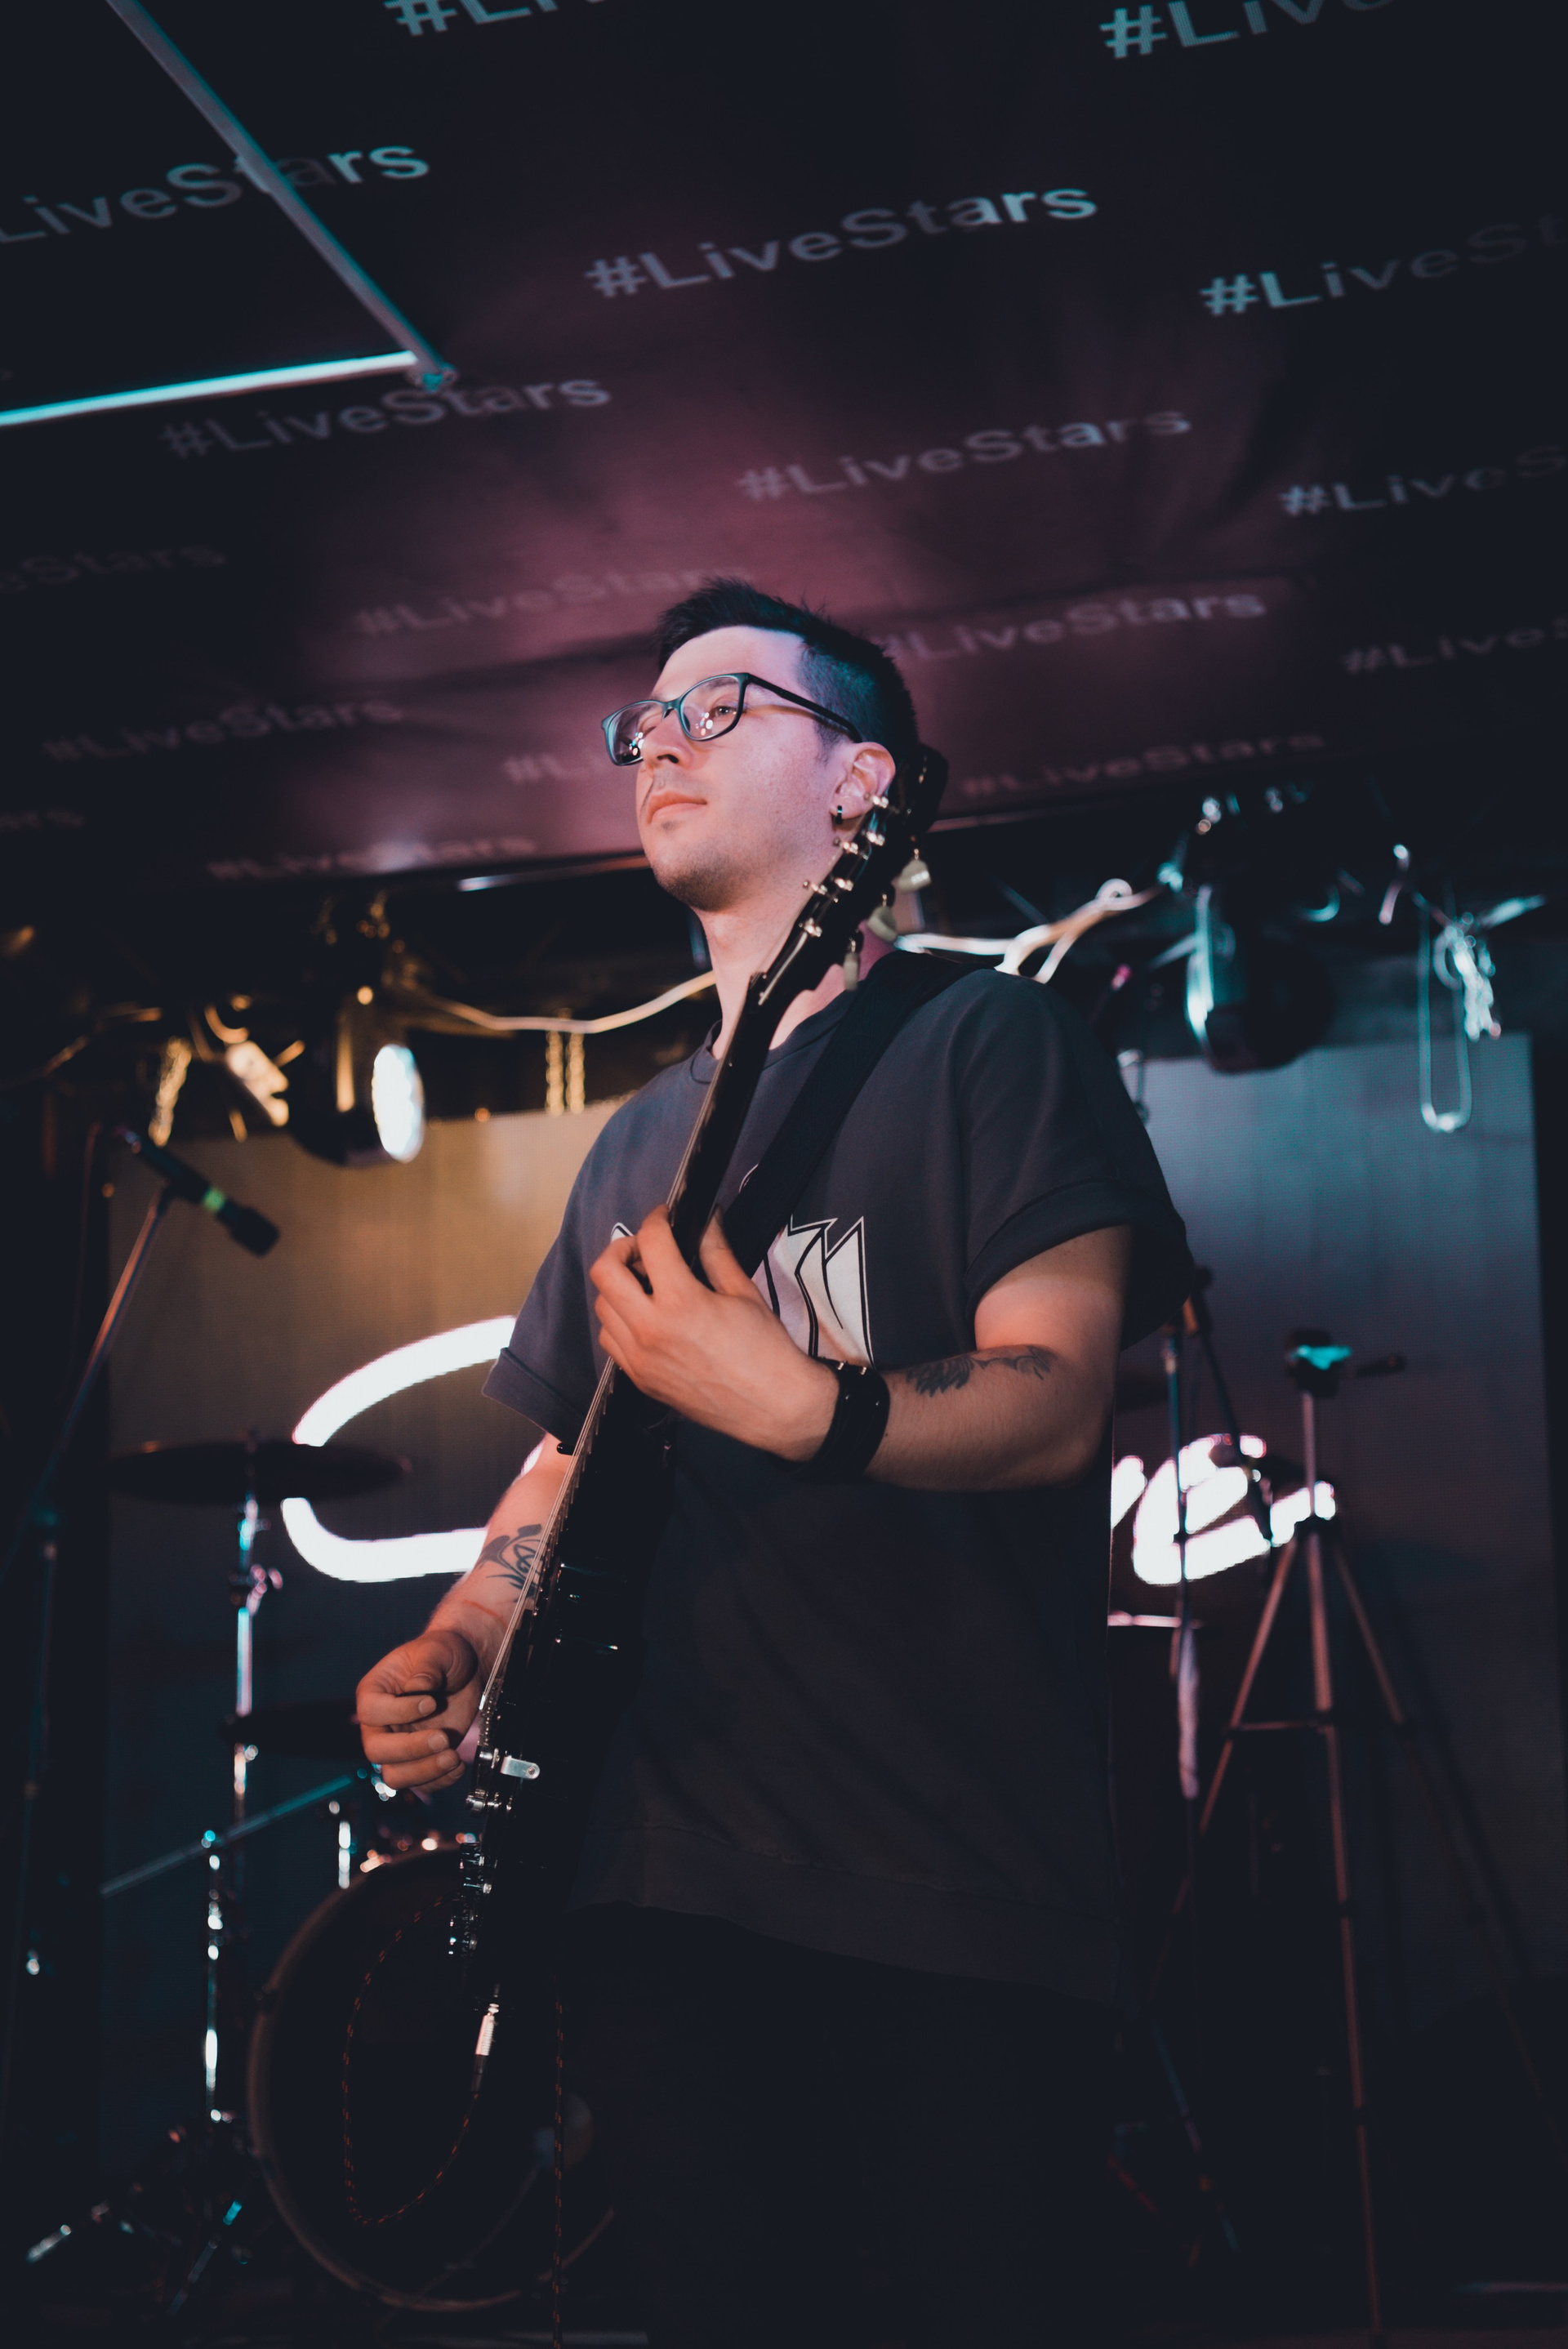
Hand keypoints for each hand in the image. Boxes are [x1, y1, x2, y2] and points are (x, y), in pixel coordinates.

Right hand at [355, 1628, 481, 1791]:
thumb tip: (418, 1689)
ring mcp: (399, 1744)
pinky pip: (420, 1784)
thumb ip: (426, 1668)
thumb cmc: (443, 1654)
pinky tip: (458, 1765)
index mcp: (374, 1692)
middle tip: (443, 1738)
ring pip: (394, 1775)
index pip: (371, 1712)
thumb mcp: (436, 1651)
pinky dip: (439, 1780)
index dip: (398, 1712)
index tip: (430, 1702)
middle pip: (377, 1751)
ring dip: (424, 1771)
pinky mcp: (420, 1759)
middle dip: (411, 1749)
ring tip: (453, 1757)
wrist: (464, 1670)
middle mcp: (380, 1723)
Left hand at [590, 1206, 836, 1459]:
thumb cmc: (765, 1349)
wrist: (772, 1407)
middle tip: (646, 1251)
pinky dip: (620, 1321)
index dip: (657, 1219)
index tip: (665, 1218)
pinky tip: (646, 1318)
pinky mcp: (639, 1379)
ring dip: (618, 1287)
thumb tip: (706, 1219)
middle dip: (622, 1249)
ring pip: (602, 1306)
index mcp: (681, 1302)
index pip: (650, 1243)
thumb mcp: (743, 1293)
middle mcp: (650, 1329)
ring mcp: (639, 1358)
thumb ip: (716, 1252)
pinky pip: (610, 1340)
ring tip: (648, 1285)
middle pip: (604, 1272)